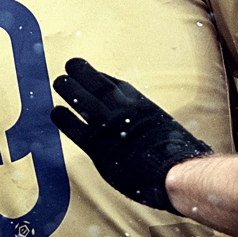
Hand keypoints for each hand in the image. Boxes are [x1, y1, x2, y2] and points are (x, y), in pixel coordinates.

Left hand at [51, 58, 212, 210]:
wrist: (176, 172)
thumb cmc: (182, 158)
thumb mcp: (173, 135)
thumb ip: (164, 134)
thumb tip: (181, 143)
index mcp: (144, 107)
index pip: (119, 86)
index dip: (104, 78)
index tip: (95, 73)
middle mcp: (126, 112)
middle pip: (100, 86)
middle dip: (84, 74)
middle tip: (71, 65)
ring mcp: (111, 129)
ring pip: (84, 102)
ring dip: (70, 89)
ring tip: (59, 81)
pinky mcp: (99, 149)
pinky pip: (76, 130)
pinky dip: (64, 119)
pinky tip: (55, 112)